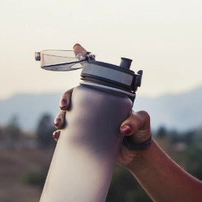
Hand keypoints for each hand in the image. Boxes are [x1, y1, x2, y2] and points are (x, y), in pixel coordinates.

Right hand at [53, 43, 153, 166]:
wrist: (136, 154)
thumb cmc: (141, 132)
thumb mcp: (142, 122)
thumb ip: (136, 121)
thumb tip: (123, 128)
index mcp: (108, 98)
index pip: (96, 77)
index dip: (84, 59)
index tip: (76, 47)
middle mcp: (96, 108)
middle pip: (75, 96)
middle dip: (65, 97)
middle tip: (65, 106)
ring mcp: (89, 122)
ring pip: (68, 114)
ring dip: (60, 116)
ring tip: (60, 123)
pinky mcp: (85, 138)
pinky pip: (69, 134)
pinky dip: (61, 134)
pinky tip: (59, 136)